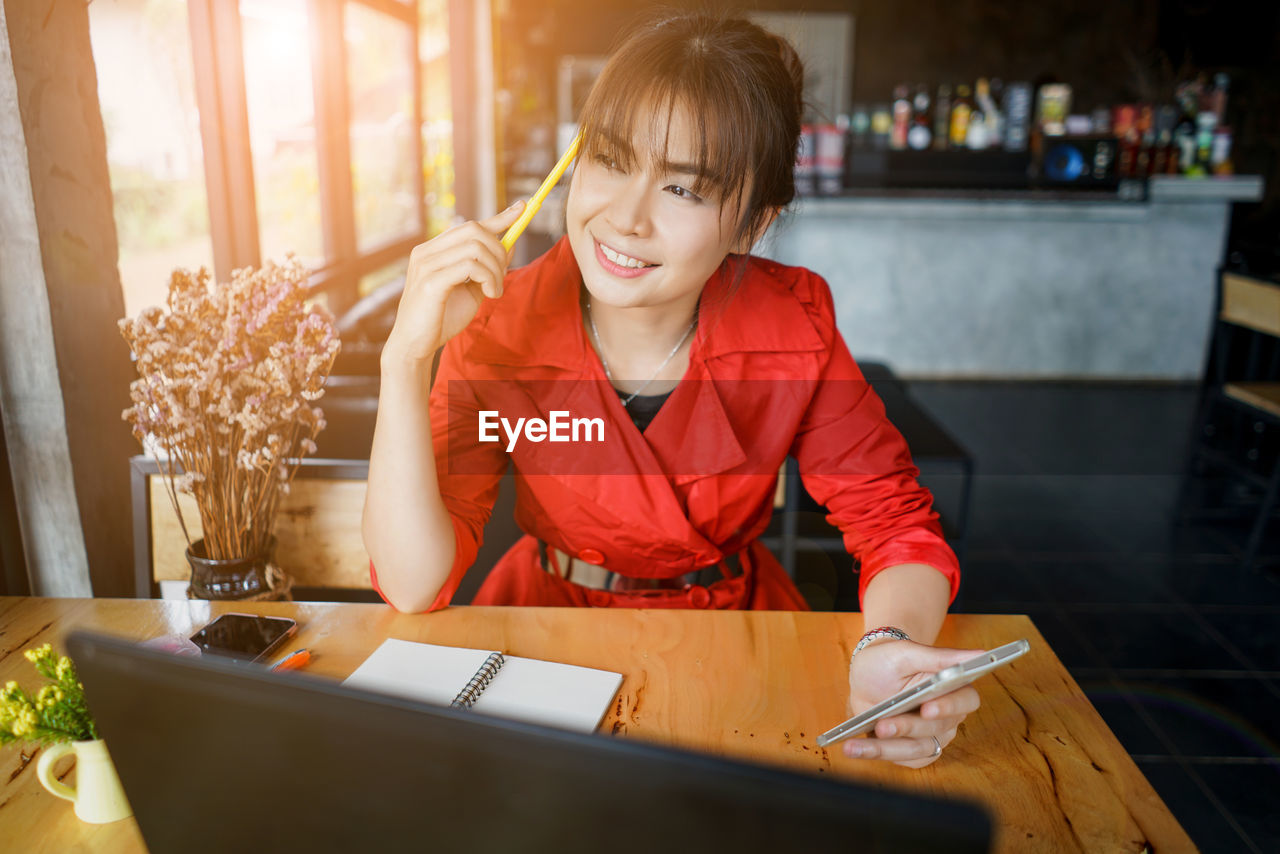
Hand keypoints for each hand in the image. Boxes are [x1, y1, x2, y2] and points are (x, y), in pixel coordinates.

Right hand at [382, 201, 525, 366]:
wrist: (415, 346)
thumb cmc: (441, 319)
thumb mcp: (471, 290)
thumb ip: (487, 269)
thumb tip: (510, 246)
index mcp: (433, 251)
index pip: (469, 225)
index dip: (499, 216)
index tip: (522, 208)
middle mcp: (427, 252)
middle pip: (475, 230)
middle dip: (499, 250)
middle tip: (502, 277)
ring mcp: (426, 264)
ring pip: (475, 247)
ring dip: (496, 269)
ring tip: (495, 291)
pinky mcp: (431, 281)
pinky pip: (470, 266)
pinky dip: (489, 278)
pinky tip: (490, 294)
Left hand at [844, 639, 983, 767]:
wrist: (867, 676)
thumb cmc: (890, 661)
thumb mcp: (907, 653)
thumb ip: (941, 657)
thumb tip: (981, 655)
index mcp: (954, 688)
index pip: (965, 701)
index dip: (948, 707)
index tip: (927, 707)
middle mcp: (947, 716)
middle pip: (935, 728)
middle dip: (907, 728)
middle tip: (883, 725)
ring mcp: (931, 735)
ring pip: (917, 748)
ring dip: (887, 747)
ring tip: (856, 743)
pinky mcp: (913, 751)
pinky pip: (900, 758)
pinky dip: (875, 754)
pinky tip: (853, 747)